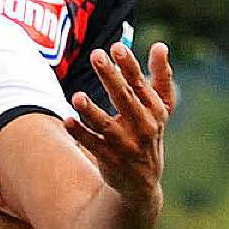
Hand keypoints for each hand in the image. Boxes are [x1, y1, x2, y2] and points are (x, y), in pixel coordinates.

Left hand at [65, 42, 174, 220]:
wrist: (142, 183)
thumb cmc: (148, 131)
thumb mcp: (160, 108)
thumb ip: (161, 76)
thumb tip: (161, 45)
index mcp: (155, 110)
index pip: (140, 84)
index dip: (129, 65)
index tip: (116, 47)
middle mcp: (142, 126)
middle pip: (124, 98)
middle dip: (110, 76)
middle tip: (96, 55)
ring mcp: (125, 144)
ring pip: (106, 125)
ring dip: (91, 111)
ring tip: (77, 96)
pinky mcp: (109, 159)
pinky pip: (92, 144)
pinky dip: (80, 133)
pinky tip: (67, 120)